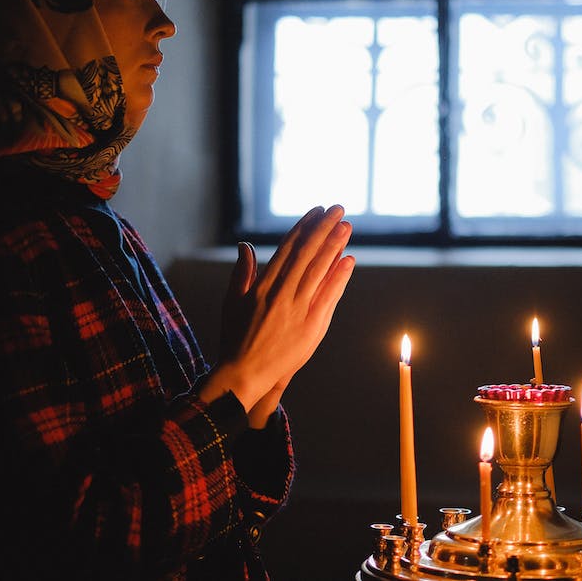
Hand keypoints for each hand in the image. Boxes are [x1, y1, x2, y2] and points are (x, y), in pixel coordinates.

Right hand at [199, 205, 354, 413]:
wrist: (244, 373)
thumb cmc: (235, 337)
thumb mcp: (232, 301)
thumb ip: (242, 272)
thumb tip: (245, 245)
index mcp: (262, 285)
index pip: (288, 248)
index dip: (303, 227)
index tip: (315, 212)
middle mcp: (281, 294)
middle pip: (307, 254)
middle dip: (323, 228)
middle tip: (337, 209)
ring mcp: (298, 310)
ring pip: (319, 271)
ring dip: (334, 246)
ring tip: (346, 226)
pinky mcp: (311, 326)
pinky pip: (329, 296)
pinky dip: (340, 277)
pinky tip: (349, 259)